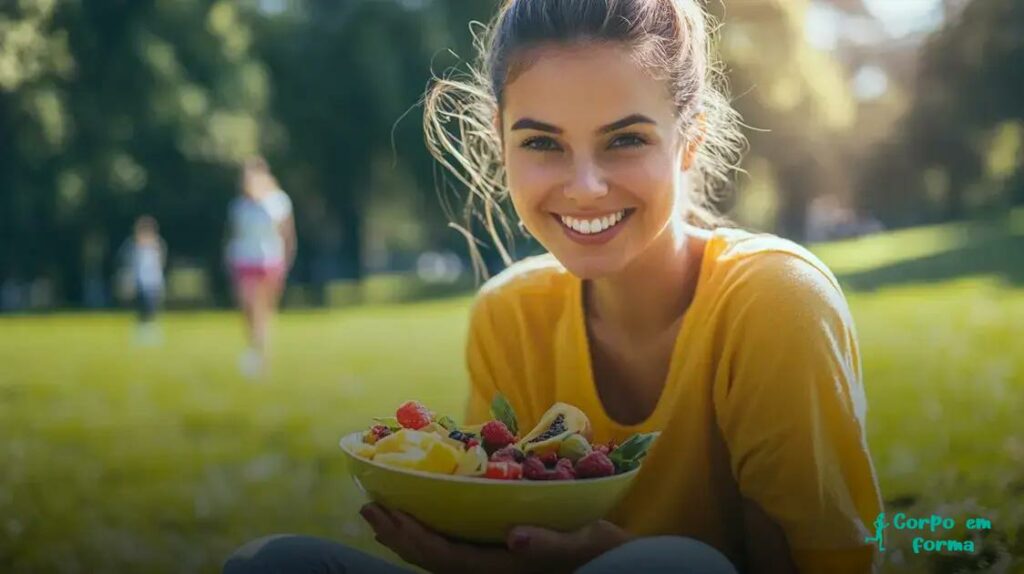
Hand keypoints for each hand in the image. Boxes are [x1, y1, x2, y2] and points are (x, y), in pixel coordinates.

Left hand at [360, 502, 632, 573]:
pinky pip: (452, 551)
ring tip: (383, 513)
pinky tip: (424, 520)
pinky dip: (429, 535)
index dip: (408, 536)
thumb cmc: (602, 553)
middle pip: (430, 561)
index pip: (441, 557)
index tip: (382, 510)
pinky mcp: (498, 560)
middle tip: (368, 506)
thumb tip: (514, 537)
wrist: (618, 566)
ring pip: (437, 558)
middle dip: (397, 534)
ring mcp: (493, 568)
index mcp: (501, 570)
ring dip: (407, 536)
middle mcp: (490, 573)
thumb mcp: (582, 544)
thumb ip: (548, 543)